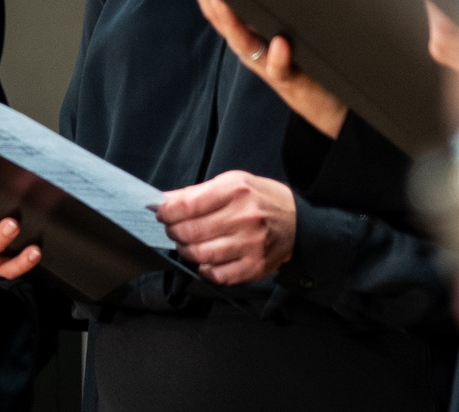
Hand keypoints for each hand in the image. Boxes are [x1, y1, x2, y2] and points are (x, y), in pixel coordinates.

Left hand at [156, 169, 297, 284]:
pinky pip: (219, 275)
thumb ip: (197, 193)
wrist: (298, 222)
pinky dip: (205, 270)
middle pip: (191, 231)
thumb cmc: (260, 199)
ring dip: (186, 251)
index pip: (188, 205)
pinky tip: (205, 261)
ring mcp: (251, 244)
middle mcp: (244, 217)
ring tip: (187, 244)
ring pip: (202, 255)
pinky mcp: (255, 266)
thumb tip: (164, 201)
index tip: (161, 213)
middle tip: (173, 229)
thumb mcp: (232, 182)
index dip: (167, 212)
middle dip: (174, 231)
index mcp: (235, 191)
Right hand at [188, 0, 347, 137]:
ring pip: (243, 43)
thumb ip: (267, 11)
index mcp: (246, 35)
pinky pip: (280, 69)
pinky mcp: (289, 79)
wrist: (324, 105)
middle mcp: (250, 49)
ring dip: (232, 22)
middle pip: (221, 22)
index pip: (218, 8)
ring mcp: (266, 64)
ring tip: (222, 1)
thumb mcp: (281, 32)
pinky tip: (280, 43)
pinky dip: (278, 57)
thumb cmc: (301, 64)